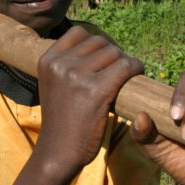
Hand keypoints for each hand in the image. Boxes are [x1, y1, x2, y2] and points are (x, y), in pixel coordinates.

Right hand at [35, 26, 143, 180]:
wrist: (58, 151)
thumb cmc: (60, 120)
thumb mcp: (52, 85)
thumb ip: (65, 65)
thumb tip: (96, 46)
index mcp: (47, 60)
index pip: (79, 33)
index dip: (96, 44)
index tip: (103, 60)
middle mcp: (60, 64)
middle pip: (99, 42)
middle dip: (113, 54)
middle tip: (119, 71)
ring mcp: (76, 76)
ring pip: (113, 53)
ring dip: (125, 62)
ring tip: (126, 76)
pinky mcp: (95, 91)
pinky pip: (125, 67)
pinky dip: (135, 68)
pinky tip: (137, 75)